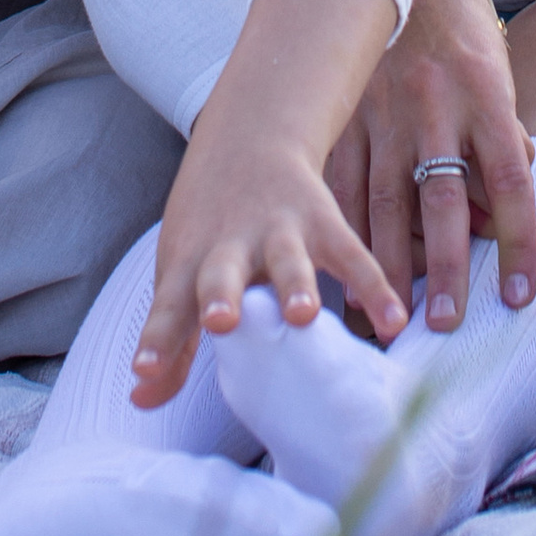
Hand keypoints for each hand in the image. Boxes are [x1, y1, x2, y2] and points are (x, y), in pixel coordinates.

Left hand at [135, 106, 400, 405]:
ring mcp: (278, 231)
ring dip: (293, 285)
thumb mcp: (181, 272)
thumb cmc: (209, 225)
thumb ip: (170, 341)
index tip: (142, 374)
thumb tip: (140, 401)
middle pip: (220, 274)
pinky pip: (353, 258)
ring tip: (303, 314)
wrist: (251, 134)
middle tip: (220, 321)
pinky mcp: (323, 223)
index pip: (167, 307)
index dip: (156, 340)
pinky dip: (374, 287)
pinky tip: (394, 322)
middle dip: (219, 297)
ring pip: (287, 259)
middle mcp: (230, 246)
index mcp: (190, 263)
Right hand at [328, 0, 534, 326]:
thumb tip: (497, 215)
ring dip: (388, 262)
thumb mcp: (499, 76)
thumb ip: (503, 140)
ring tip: (388, 317)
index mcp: (487, 96)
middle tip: (445, 325)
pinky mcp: (347, 112)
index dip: (519, 241)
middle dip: (445, 268)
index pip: (512, 181)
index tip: (521, 297)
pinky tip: (340, 266)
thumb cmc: (460, 34)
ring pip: (386, 198)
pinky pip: (344, 179)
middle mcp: (437, 106)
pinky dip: (344, 227)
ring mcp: (386, 110)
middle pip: (445, 200)